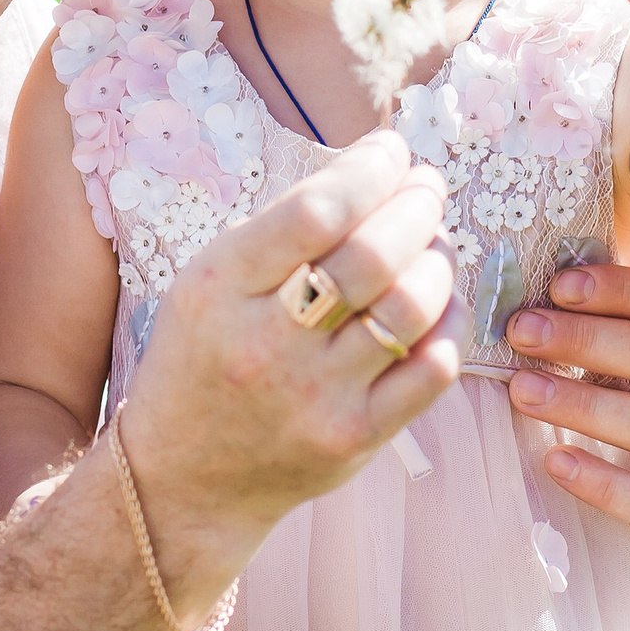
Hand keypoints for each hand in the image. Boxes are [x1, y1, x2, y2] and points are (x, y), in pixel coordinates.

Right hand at [116, 132, 460, 619]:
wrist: (182, 478)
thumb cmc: (204, 356)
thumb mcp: (210, 281)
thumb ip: (282, 230)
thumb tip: (378, 170)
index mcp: (220, 288)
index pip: (315, 211)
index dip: (369, 170)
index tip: (390, 152)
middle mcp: (266, 345)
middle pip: (374, 255)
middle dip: (417, 205)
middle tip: (426, 189)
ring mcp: (315, 398)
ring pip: (411, 306)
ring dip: (438, 258)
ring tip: (432, 241)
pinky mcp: (355, 440)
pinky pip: (433, 368)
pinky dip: (448, 321)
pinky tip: (437, 302)